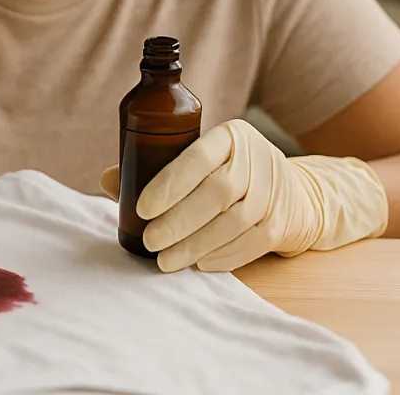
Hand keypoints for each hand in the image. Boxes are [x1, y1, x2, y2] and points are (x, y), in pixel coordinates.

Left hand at [100, 119, 387, 272]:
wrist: (293, 192)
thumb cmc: (227, 174)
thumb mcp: (200, 159)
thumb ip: (155, 168)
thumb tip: (107, 180)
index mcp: (230, 136)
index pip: (199, 157)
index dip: (169, 184)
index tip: (142, 207)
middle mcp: (256, 159)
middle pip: (217, 193)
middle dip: (178, 222)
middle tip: (150, 241)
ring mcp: (273, 192)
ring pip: (233, 222)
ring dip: (194, 245)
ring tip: (165, 260)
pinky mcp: (281, 223)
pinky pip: (251, 244)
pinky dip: (221, 257)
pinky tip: (198, 263)